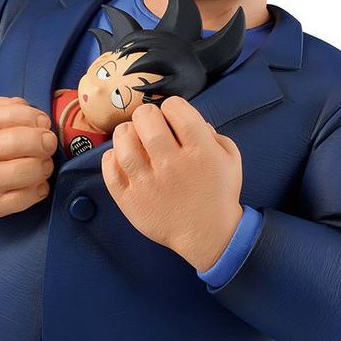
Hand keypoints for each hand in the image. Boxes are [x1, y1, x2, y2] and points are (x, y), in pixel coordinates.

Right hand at [0, 96, 55, 220]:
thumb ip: (5, 107)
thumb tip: (39, 116)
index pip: (23, 115)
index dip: (40, 120)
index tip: (41, 127)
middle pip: (32, 142)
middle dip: (47, 144)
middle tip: (45, 147)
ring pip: (34, 171)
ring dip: (45, 168)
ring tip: (40, 166)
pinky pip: (28, 197)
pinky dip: (39, 189)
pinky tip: (33, 184)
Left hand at [101, 98, 243, 271]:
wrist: (207, 234)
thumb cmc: (218, 194)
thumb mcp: (230, 159)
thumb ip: (213, 134)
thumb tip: (191, 121)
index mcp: (199, 151)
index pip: (175, 108)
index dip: (171, 106)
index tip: (172, 116)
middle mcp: (172, 165)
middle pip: (146, 119)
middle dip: (146, 115)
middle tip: (149, 124)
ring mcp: (148, 183)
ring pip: (124, 143)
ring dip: (125, 133)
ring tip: (131, 137)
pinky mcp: (131, 200)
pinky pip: (110, 171)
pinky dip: (111, 158)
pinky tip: (121, 157)